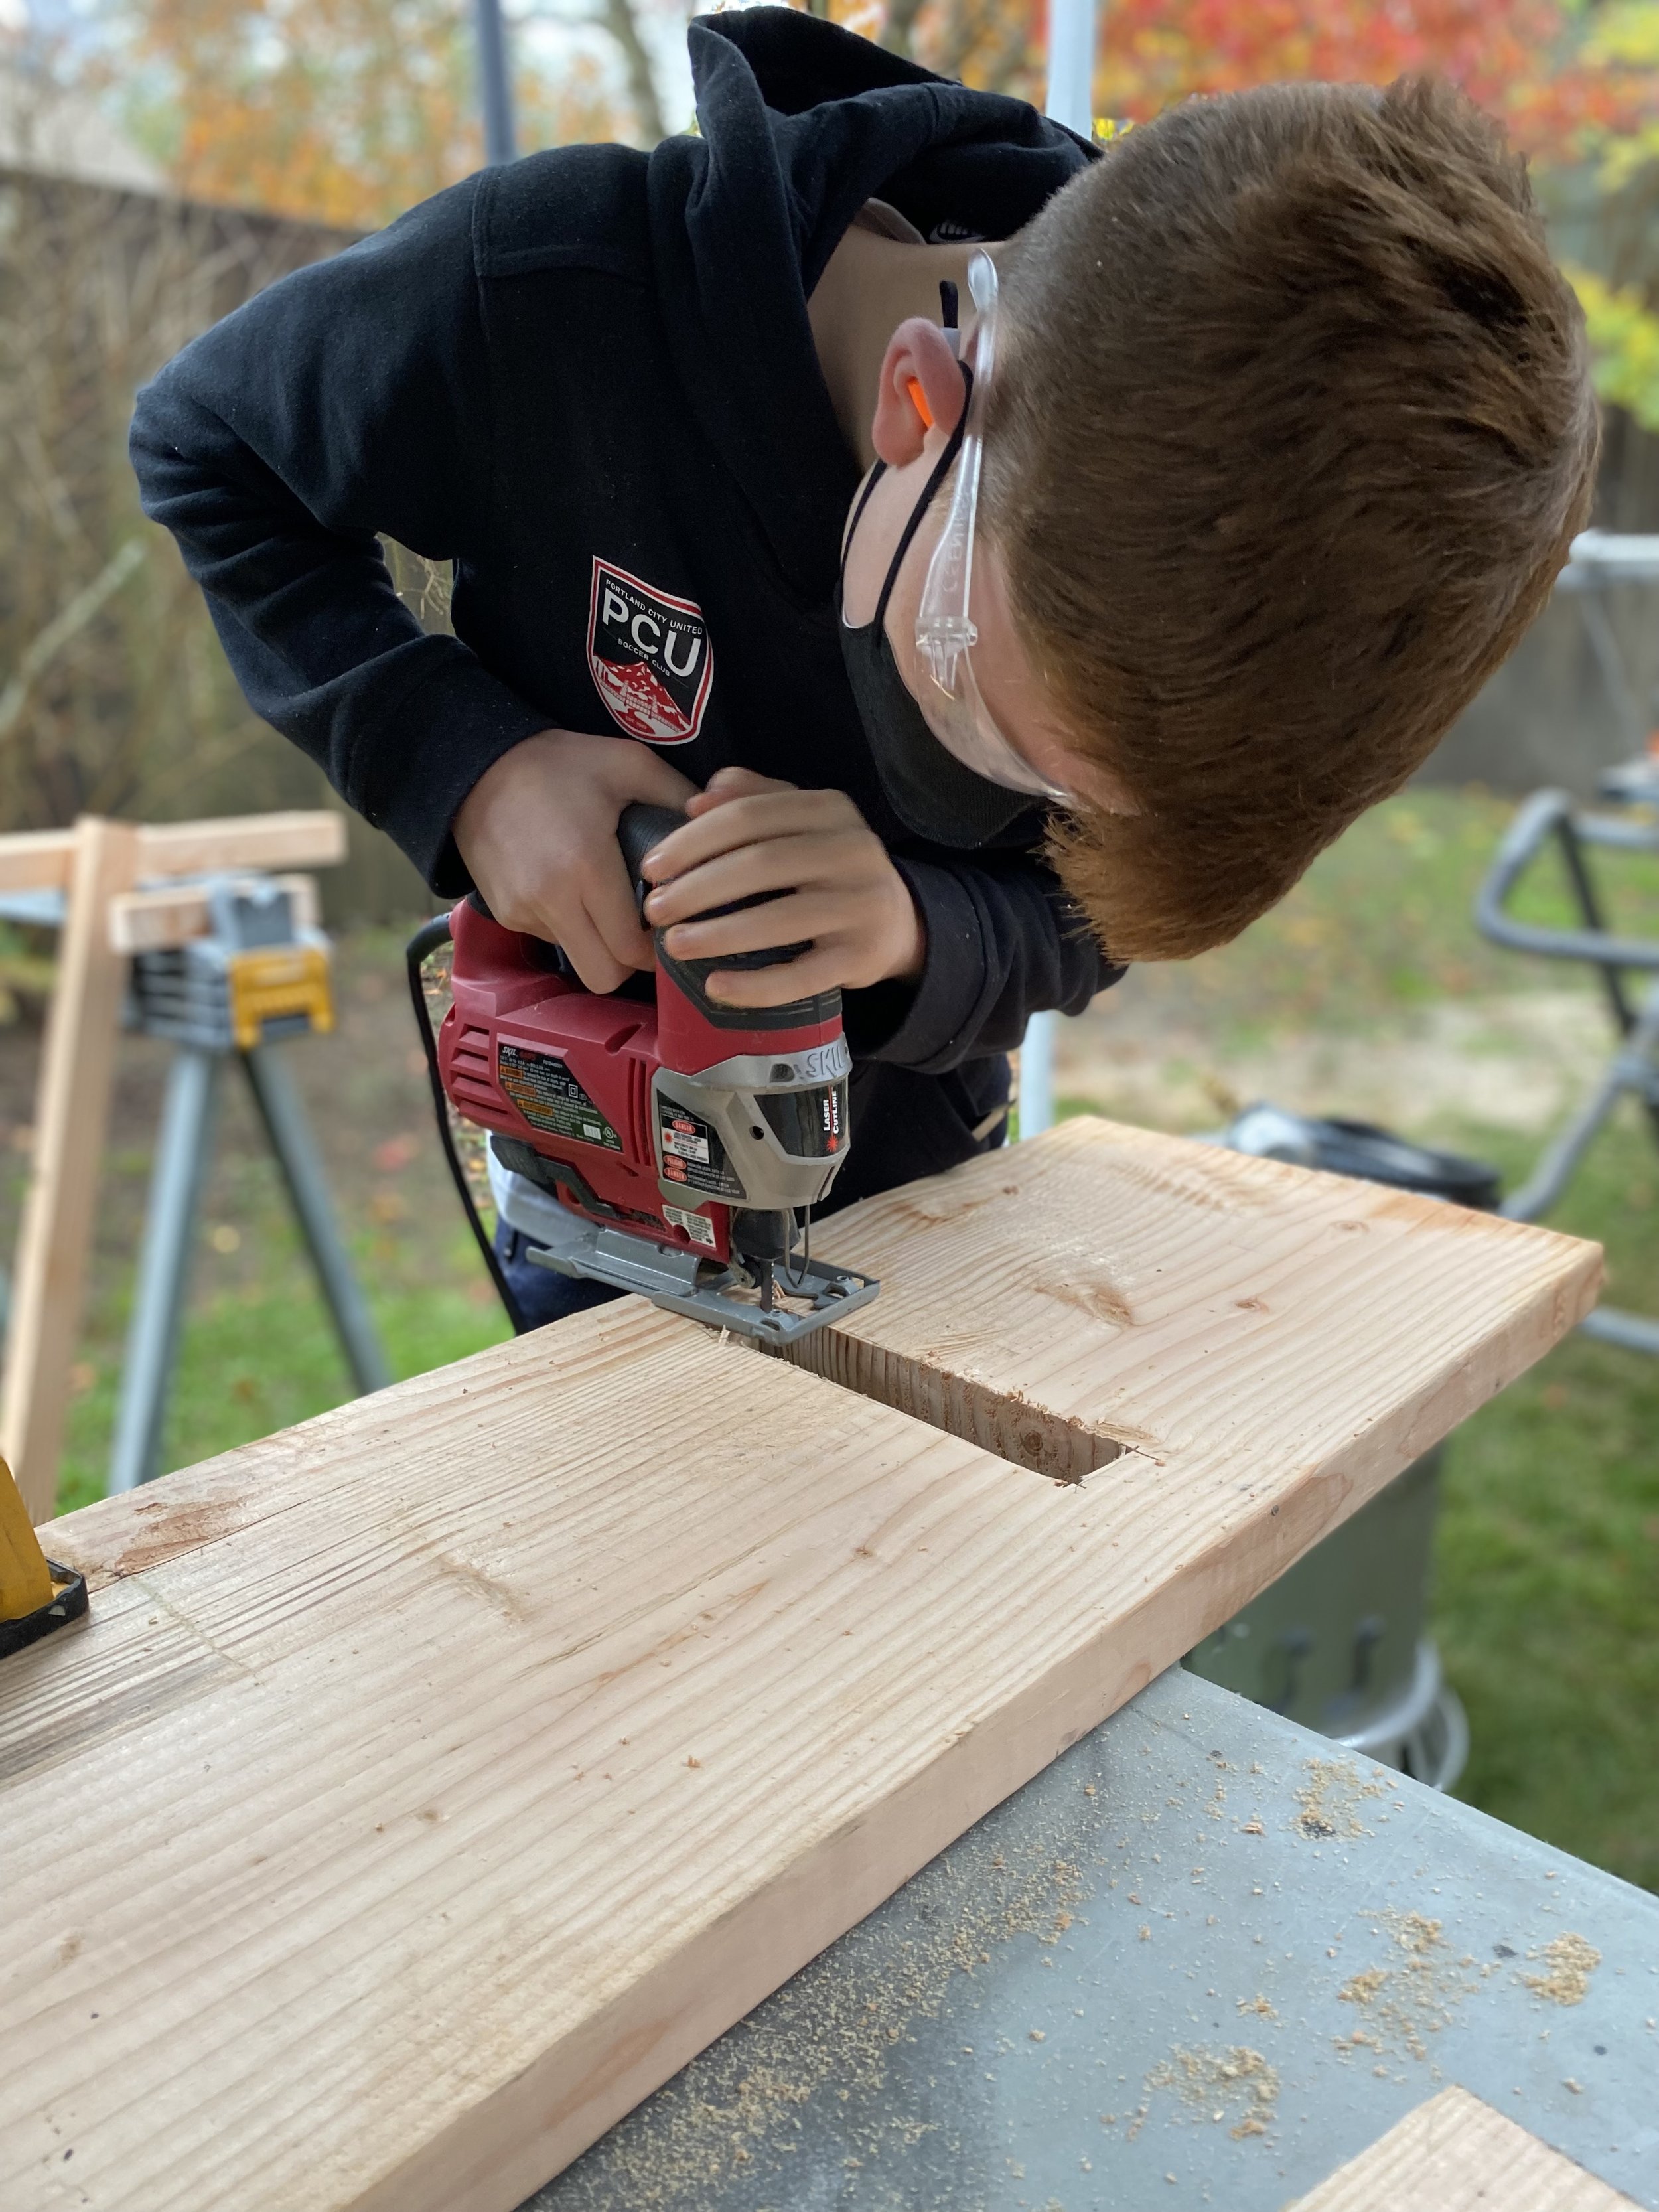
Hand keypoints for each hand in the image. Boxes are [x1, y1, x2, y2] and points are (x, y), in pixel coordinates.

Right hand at [453, 729, 696, 992]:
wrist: (476, 764)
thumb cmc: (556, 763)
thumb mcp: (628, 763)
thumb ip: (679, 797)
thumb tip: (726, 824)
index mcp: (586, 867)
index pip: (631, 949)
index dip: (658, 950)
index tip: (671, 929)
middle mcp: (550, 899)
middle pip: (604, 976)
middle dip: (631, 963)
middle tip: (646, 932)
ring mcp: (523, 912)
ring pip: (578, 961)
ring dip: (599, 945)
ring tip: (608, 902)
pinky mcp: (505, 915)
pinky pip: (550, 939)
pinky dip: (569, 927)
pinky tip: (574, 890)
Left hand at [639, 768, 924, 1007]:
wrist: (897, 921)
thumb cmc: (829, 867)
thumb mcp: (800, 821)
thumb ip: (753, 799)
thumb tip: (698, 801)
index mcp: (831, 808)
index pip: (751, 816)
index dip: (694, 841)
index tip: (653, 867)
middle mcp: (854, 850)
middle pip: (761, 864)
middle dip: (698, 888)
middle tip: (656, 910)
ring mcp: (862, 905)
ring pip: (780, 920)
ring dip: (719, 934)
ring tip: (674, 945)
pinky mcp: (862, 957)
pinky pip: (802, 976)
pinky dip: (756, 985)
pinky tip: (715, 987)